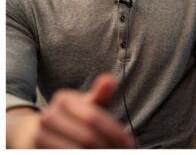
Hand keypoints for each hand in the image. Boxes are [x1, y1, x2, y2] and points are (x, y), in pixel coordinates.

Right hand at [7, 74, 134, 148]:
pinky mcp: (34, 151)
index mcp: (64, 99)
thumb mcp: (86, 105)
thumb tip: (109, 79)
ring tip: (109, 154)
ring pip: (76, 150)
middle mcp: (49, 115)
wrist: (35, 131)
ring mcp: (39, 136)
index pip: (94, 117)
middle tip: (122, 153)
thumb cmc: (71, 117)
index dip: (114, 132)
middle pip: (87, 137)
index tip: (130, 144)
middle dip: (108, 148)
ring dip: (97, 154)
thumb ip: (100, 95)